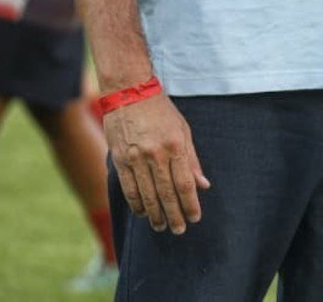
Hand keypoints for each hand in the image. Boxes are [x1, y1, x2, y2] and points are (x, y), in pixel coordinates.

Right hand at [103, 93, 209, 233]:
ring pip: (146, 195)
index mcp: (174, 146)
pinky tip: (143, 213)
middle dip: (174, 215)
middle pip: (166, 193)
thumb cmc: (161, 112)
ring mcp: (135, 158)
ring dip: (155, 214)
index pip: (184, 183)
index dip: (190, 204)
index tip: (195, 217)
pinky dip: (136, 204)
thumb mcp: (183, 130)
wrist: (129, 92)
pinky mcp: (119, 159)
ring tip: (161, 226)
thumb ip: (192, 159)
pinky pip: (129, 188)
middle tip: (179, 230)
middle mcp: (155, 154)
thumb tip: (203, 184)